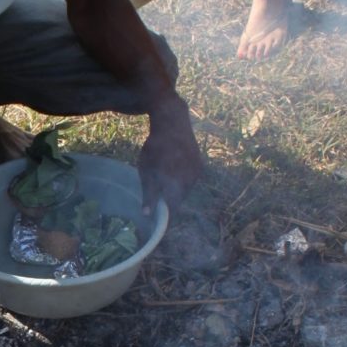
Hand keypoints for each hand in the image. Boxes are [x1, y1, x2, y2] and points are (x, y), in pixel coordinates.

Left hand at [139, 94, 202, 215]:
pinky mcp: (199, 165)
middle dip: (169, 204)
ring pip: (185, 190)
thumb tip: (147, 214)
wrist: (172, 121)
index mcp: (177, 181)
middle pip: (180, 199)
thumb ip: (149, 193)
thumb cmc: (155, 147)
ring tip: (162, 186)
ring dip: (174, 192)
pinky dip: (180, 183)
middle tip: (157, 204)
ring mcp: (197, 171)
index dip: (166, 218)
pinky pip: (189, 181)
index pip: (173, 208)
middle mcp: (191, 178)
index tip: (159, 225)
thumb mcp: (147, 171)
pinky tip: (171, 176)